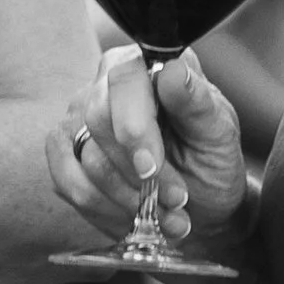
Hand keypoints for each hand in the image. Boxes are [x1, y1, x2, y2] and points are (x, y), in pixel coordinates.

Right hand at [44, 43, 252, 251]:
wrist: (201, 207)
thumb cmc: (211, 163)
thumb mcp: (219, 135)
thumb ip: (197, 103)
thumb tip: (173, 72)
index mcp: (147, 66)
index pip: (123, 80)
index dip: (133, 127)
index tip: (151, 168)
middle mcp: (106, 85)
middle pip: (98, 120)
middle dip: (137, 173)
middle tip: (175, 199)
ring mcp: (79, 118)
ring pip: (87, 160)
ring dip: (129, 198)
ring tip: (165, 215)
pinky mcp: (65, 154)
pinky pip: (68, 183)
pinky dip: (106, 210)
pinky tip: (134, 217)